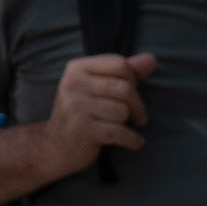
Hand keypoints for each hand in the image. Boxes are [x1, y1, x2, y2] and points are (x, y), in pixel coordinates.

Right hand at [44, 51, 155, 167]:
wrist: (54, 146)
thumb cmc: (82, 113)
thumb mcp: (98, 87)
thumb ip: (125, 72)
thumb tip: (152, 59)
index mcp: (77, 68)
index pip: (120, 64)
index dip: (132, 80)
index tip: (130, 95)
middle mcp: (72, 84)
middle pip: (124, 88)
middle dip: (136, 106)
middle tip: (135, 117)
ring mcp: (74, 107)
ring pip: (122, 111)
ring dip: (127, 124)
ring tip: (119, 127)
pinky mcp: (80, 130)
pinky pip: (119, 132)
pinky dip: (132, 140)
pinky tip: (133, 142)